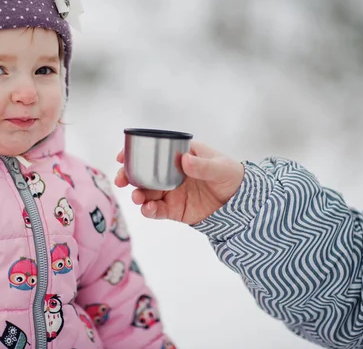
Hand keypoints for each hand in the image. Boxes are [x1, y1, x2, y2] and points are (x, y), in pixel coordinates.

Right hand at [114, 141, 244, 224]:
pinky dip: (149, 211)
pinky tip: (148, 210)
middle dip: (128, 176)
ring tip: (138, 197)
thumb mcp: (220, 168)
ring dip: (137, 194)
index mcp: (178, 155)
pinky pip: (156, 210)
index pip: (152, 151)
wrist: (240, 203)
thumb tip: (184, 160)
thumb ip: (203, 166)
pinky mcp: (174, 210)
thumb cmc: (231, 176)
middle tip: (122, 180)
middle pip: (142, 173)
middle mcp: (169, 173)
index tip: (122, 156)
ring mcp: (170, 192)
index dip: (134, 153)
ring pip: (146, 192)